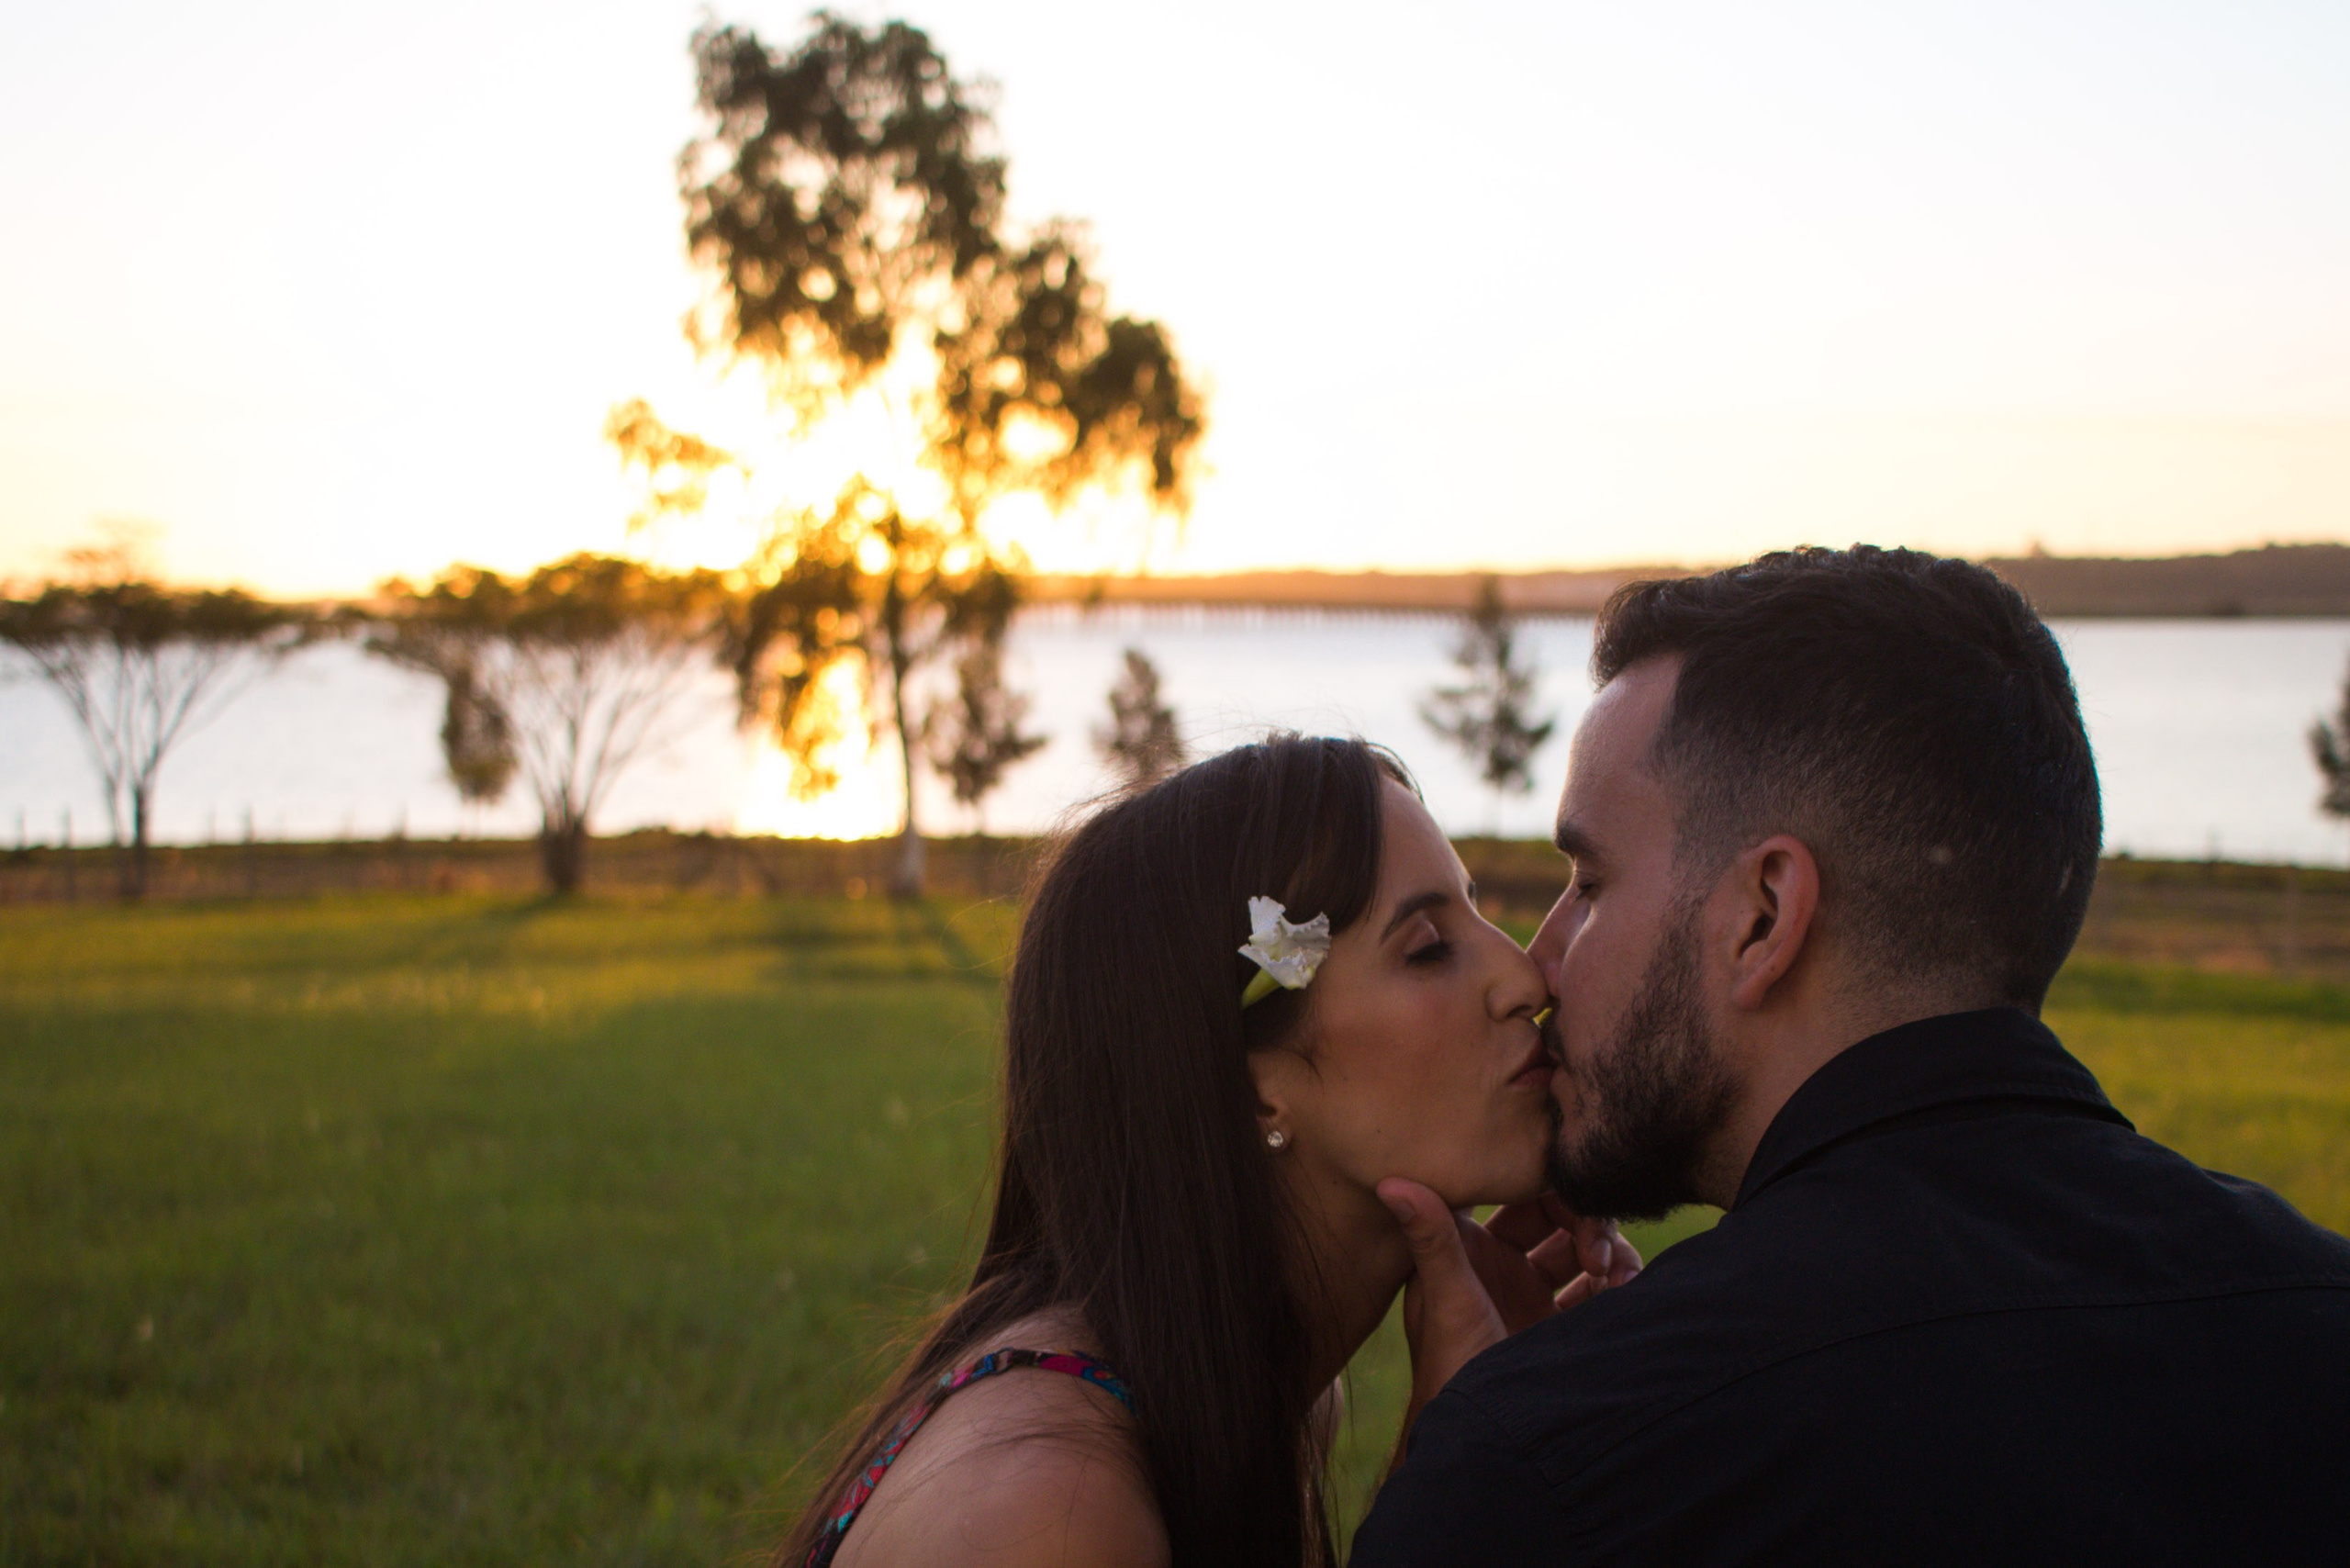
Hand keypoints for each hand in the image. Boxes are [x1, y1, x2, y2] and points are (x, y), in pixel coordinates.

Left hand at [1377, 1180, 1641, 1454]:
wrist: (1482, 1443)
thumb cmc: (1452, 1370)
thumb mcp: (1447, 1300)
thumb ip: (1429, 1238)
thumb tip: (1389, 1180)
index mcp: (1467, 1244)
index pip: (1513, 1192)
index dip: (1547, 1185)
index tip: (1574, 1202)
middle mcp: (1499, 1262)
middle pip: (1556, 1215)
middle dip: (1588, 1222)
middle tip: (1600, 1255)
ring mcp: (1530, 1291)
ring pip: (1582, 1247)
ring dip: (1610, 1254)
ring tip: (1620, 1284)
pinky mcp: (1557, 1322)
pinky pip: (1596, 1287)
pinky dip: (1617, 1283)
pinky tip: (1625, 1298)